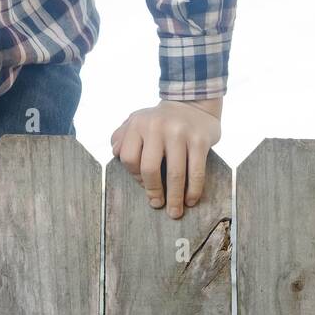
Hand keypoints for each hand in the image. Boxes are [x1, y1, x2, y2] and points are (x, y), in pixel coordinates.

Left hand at [110, 98, 221, 217]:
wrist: (192, 103)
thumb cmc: (160, 120)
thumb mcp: (137, 120)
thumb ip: (122, 135)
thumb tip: (114, 153)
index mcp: (138, 124)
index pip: (129, 158)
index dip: (134, 177)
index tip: (144, 186)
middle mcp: (157, 127)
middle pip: (149, 169)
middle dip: (153, 192)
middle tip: (157, 204)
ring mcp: (179, 133)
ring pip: (175, 174)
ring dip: (174, 198)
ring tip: (174, 212)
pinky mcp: (199, 140)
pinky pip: (196, 172)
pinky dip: (193, 190)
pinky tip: (190, 200)